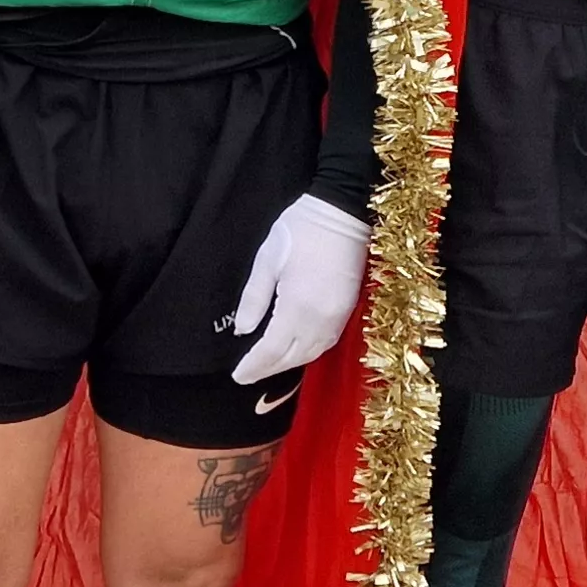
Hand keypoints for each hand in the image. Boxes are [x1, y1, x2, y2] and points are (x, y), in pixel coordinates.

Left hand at [228, 194, 371, 384]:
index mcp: (297, 306)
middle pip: (292, 357)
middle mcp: (320, 319)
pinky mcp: (349, 310)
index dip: (253, 365)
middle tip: (247, 375)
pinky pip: (326, 343)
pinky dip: (308, 352)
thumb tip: (243, 330)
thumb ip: (254, 297)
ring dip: (289, 363)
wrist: (344, 211)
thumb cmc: (301, 229)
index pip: (271, 349)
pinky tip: (296, 350)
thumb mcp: (268, 258)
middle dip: (268, 369)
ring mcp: (338, 317)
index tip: (237, 374)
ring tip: (268, 366)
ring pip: (311, 354)